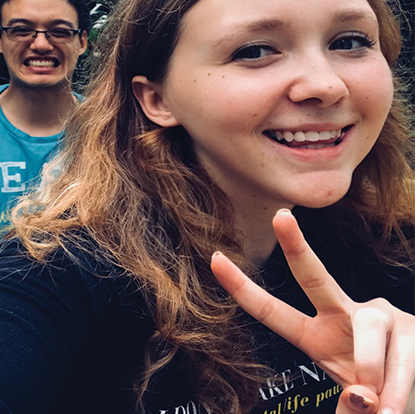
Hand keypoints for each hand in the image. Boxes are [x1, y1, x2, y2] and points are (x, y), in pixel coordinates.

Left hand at [211, 209, 414, 413]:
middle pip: (314, 277)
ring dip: (373, 369)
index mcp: (317, 335)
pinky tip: (395, 405)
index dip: (243, 288)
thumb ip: (350, 405)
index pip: (272, 311)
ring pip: (368, 324)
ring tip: (381, 407)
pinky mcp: (413, 327)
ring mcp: (381, 316)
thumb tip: (360, 401)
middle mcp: (345, 315)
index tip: (215, 260)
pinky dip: (399, 387)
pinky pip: (403, 352)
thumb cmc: (379, 396)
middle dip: (295, 246)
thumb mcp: (355, 404)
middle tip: (280, 217)